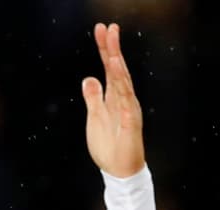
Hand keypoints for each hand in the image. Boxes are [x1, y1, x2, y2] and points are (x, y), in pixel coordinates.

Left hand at [82, 22, 145, 177]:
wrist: (120, 170)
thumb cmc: (109, 144)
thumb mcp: (95, 117)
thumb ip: (93, 98)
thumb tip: (88, 78)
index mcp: (114, 97)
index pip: (110, 68)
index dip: (106, 49)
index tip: (101, 30)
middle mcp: (124, 101)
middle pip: (119, 72)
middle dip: (113, 51)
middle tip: (109, 29)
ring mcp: (129, 114)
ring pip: (124, 90)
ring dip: (120, 73)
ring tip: (113, 57)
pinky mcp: (131, 130)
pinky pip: (129, 115)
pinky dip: (126, 103)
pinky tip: (123, 95)